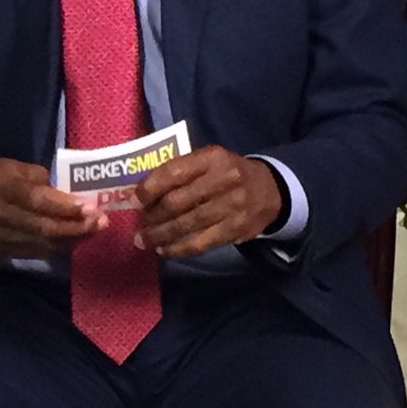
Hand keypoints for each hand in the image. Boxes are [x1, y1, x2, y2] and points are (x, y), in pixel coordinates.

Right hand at [0, 159, 106, 258]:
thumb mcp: (10, 166)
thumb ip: (39, 179)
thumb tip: (68, 195)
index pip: (35, 200)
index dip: (64, 207)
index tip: (91, 207)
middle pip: (41, 227)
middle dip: (75, 227)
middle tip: (101, 222)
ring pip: (41, 244)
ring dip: (72, 240)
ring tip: (94, 231)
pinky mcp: (1, 251)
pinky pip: (35, 253)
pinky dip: (58, 248)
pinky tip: (74, 240)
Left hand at [133, 147, 282, 258]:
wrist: (271, 190)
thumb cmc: (228, 174)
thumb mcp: (209, 161)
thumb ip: (180, 172)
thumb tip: (141, 193)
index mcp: (212, 157)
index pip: (173, 172)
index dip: (149, 188)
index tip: (134, 200)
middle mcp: (223, 180)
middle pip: (177, 202)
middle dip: (152, 216)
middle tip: (139, 226)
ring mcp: (232, 206)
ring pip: (187, 225)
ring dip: (160, 236)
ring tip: (144, 241)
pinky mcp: (236, 229)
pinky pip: (201, 243)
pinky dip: (178, 249)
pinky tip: (164, 250)